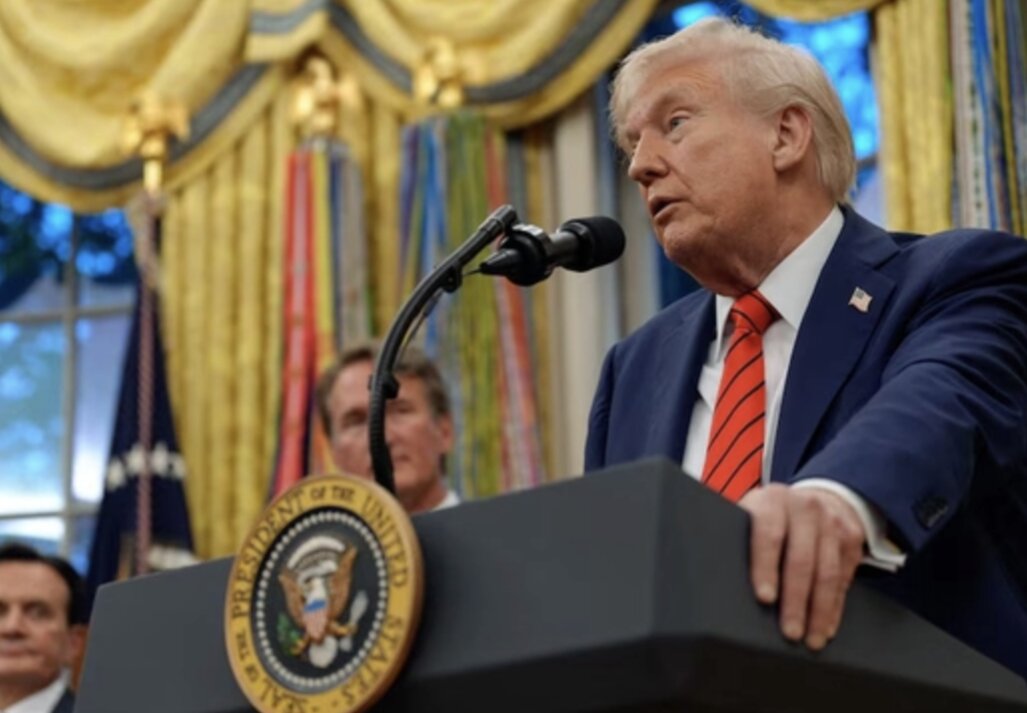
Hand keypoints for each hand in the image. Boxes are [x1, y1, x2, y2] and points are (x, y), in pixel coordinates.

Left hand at [738, 484, 865, 649]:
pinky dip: (835, 606)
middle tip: (790, 631)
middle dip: (795, 601)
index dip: (765, 568)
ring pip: (827, 573)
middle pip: (801, 560)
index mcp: (772, 500)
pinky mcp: (851, 539)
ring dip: (819, 611)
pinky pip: (844, 578)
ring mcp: (831, 522)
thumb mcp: (750, 512)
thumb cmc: (771, 515)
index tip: (764, 598)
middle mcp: (805, 508)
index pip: (769, 535)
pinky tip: (825, 625)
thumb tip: (715, 574)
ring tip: (810, 638)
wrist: (814, 497)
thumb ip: (738, 535)